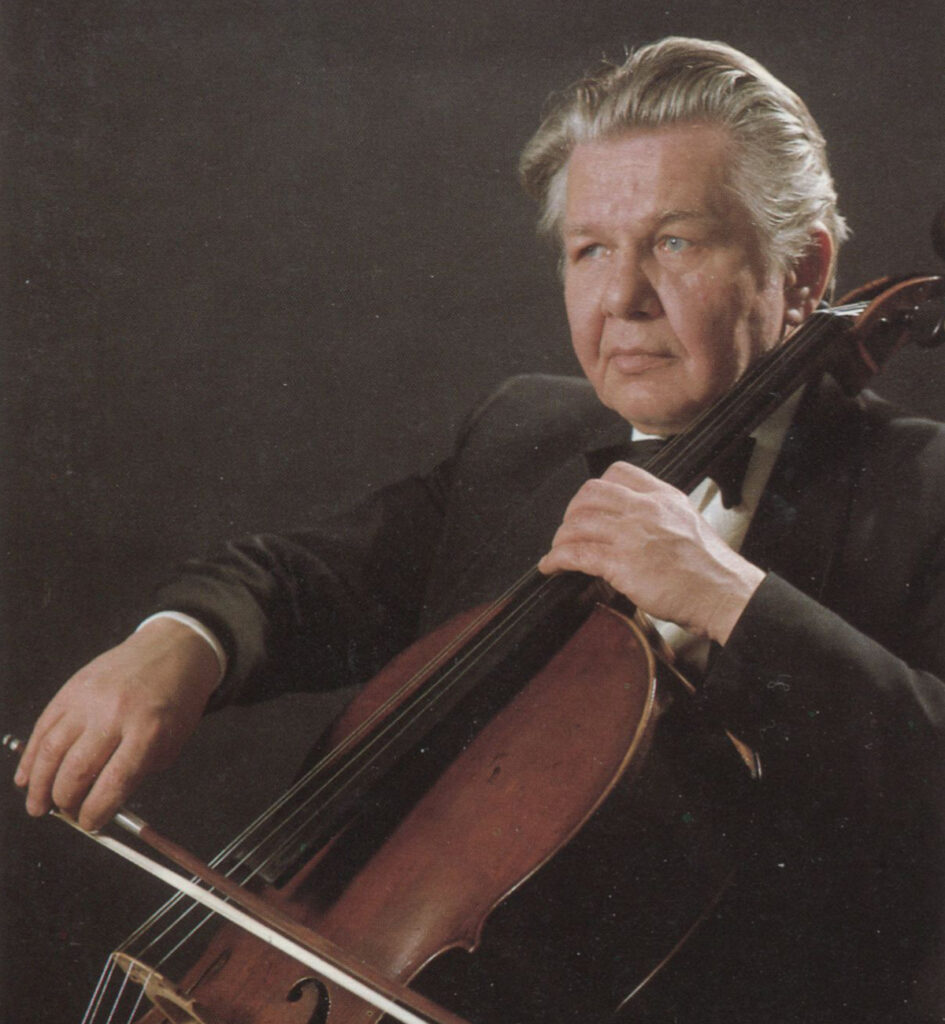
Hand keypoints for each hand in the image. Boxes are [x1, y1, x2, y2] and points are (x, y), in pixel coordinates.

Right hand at [14, 617, 221, 830]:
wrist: (173, 649)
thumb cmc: (175, 699)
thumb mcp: (172, 741)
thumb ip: (138, 772)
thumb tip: (102, 803)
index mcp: (147, 730)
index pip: (113, 784)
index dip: (96, 812)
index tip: (90, 824)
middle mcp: (115, 714)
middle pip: (76, 771)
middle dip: (66, 802)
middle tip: (66, 814)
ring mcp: (89, 699)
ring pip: (50, 751)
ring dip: (39, 786)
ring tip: (38, 807)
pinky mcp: (71, 689)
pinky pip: (43, 727)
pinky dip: (30, 757)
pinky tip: (27, 777)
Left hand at [537, 462, 763, 643]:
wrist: (724, 593)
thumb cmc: (711, 568)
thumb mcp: (688, 523)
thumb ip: (659, 516)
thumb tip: (631, 526)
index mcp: (663, 497)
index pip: (618, 473)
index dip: (595, 489)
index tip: (587, 505)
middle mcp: (645, 509)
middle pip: (589, 494)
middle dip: (572, 512)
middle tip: (569, 529)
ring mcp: (631, 535)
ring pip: (578, 523)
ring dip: (560, 538)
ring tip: (558, 551)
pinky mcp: (621, 563)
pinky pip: (575, 554)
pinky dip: (556, 559)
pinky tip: (551, 566)